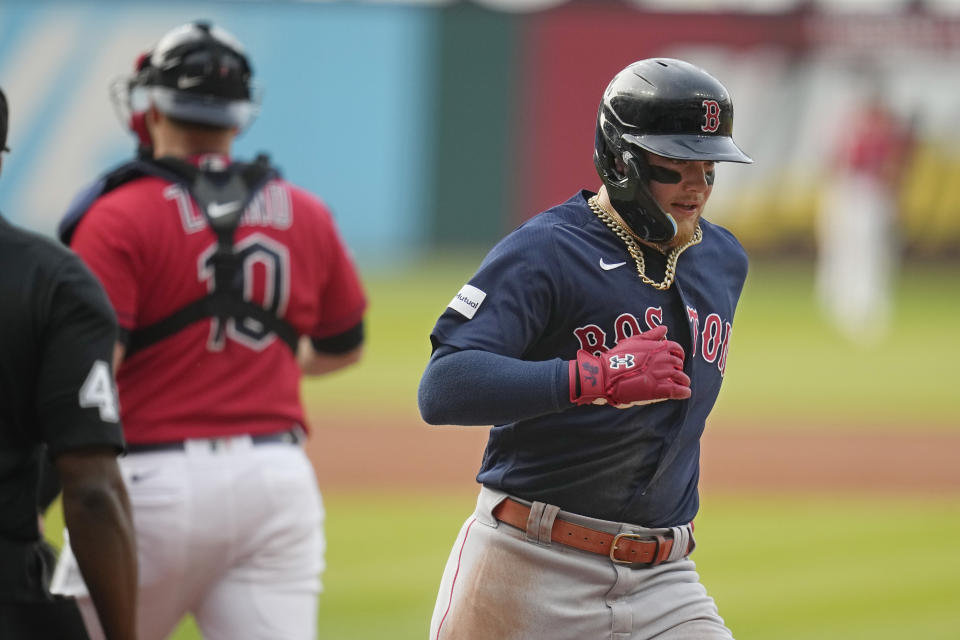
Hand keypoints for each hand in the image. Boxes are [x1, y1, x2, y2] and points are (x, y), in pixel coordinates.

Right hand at [569, 325, 690, 407]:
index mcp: (658, 346)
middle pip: (679, 364)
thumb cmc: (617, 356)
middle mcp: (663, 359)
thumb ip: (651, 334)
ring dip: (684, 380)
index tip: (676, 359)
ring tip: (683, 384)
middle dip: (679, 368)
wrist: (607, 374)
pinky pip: (677, 390)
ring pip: (680, 377)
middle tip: (675, 373)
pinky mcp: (658, 389)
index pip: (677, 348)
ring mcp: (661, 374)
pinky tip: (685, 393)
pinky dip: (684, 392)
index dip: (679, 354)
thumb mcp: (634, 341)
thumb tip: (665, 328)